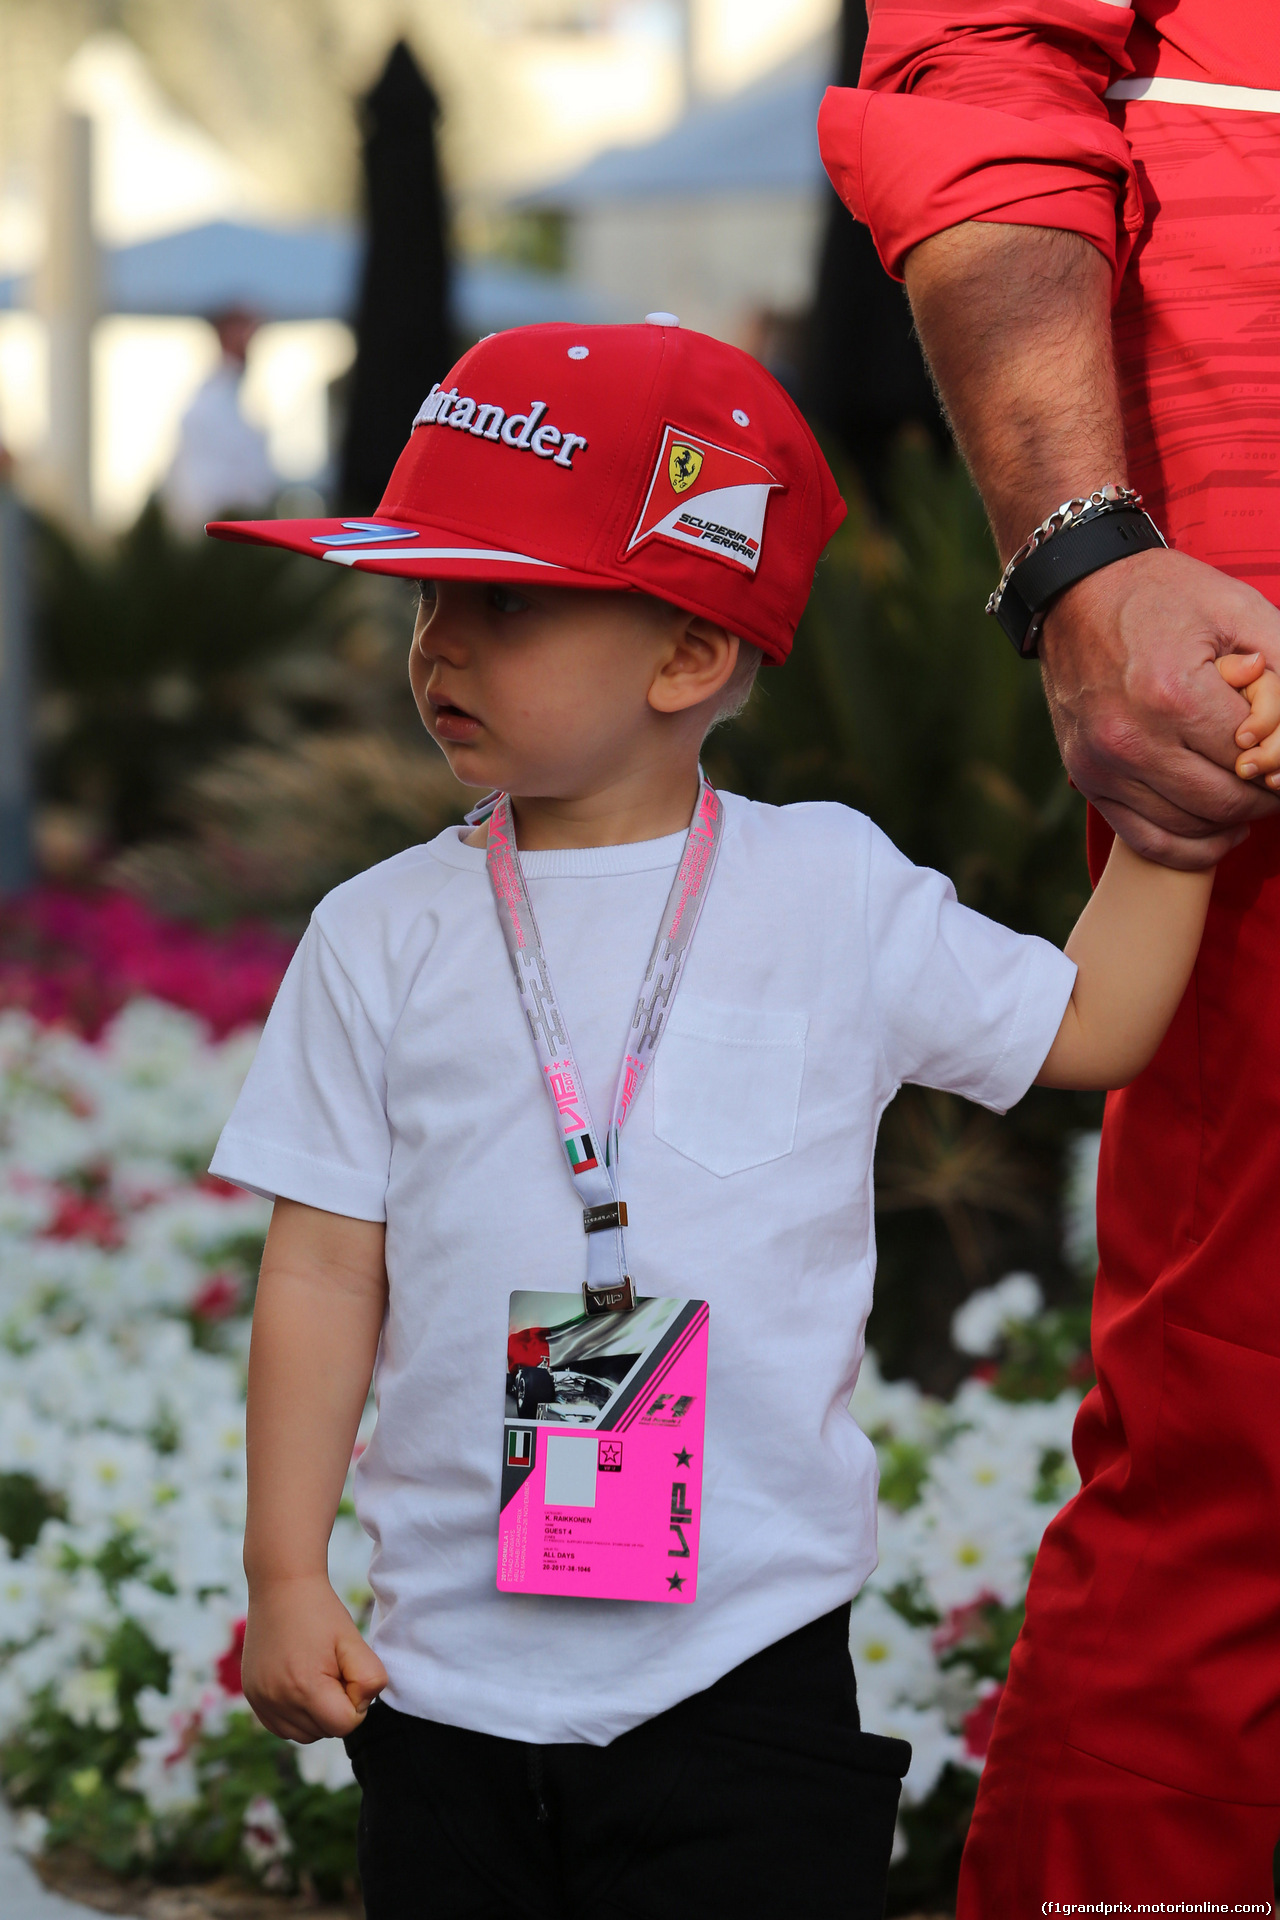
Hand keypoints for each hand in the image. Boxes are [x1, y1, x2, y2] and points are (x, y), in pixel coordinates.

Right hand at [241, 1572, 386, 1742]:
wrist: (281, 1587)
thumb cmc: (321, 1613)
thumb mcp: (353, 1641)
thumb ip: (370, 1679)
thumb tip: (361, 1708)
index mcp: (305, 1688)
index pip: (345, 1725)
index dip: (355, 1701)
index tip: (347, 1671)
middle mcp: (277, 1701)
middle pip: (323, 1731)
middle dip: (335, 1707)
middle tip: (331, 1668)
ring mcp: (261, 1701)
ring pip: (303, 1733)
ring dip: (316, 1713)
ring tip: (315, 1674)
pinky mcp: (252, 1698)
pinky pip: (282, 1727)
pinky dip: (296, 1714)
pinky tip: (299, 1682)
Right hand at [1038, 546, 1279, 868]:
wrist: (1075, 594)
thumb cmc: (1162, 596)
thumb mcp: (1237, 609)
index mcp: (1175, 694)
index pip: (1255, 760)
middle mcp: (1133, 738)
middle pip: (1226, 801)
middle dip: (1266, 796)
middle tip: (1277, 778)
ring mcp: (1104, 765)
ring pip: (1192, 827)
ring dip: (1233, 820)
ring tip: (1252, 796)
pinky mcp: (1088, 779)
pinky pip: (1147, 840)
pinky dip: (1192, 848)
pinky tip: (1221, 831)